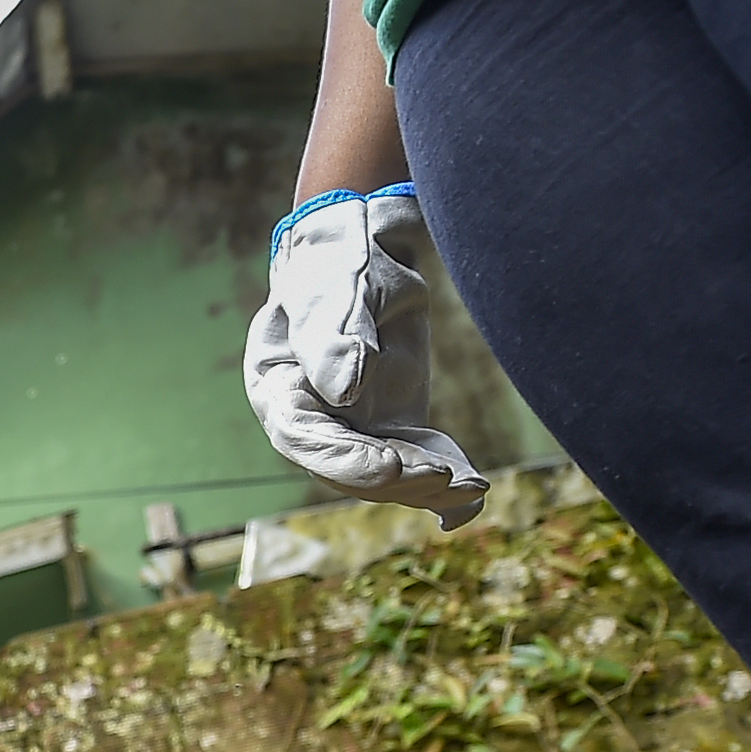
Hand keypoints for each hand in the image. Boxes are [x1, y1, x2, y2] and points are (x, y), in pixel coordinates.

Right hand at [244, 187, 489, 531]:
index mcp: (279, 388)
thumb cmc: (338, 262)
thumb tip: (343, 391)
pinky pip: (413, 463)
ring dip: (424, 486)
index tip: (389, 465)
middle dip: (394, 479)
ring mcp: (351, 427)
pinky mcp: (390, 427)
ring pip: (382, 474)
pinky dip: (441, 484)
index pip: (303, 438)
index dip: (343, 459)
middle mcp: (311, 419)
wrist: (366, 248)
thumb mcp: (332, 290)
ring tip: (471, 488)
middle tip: (444, 477)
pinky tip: (470, 502)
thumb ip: (333, 338)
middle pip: (345, 467)